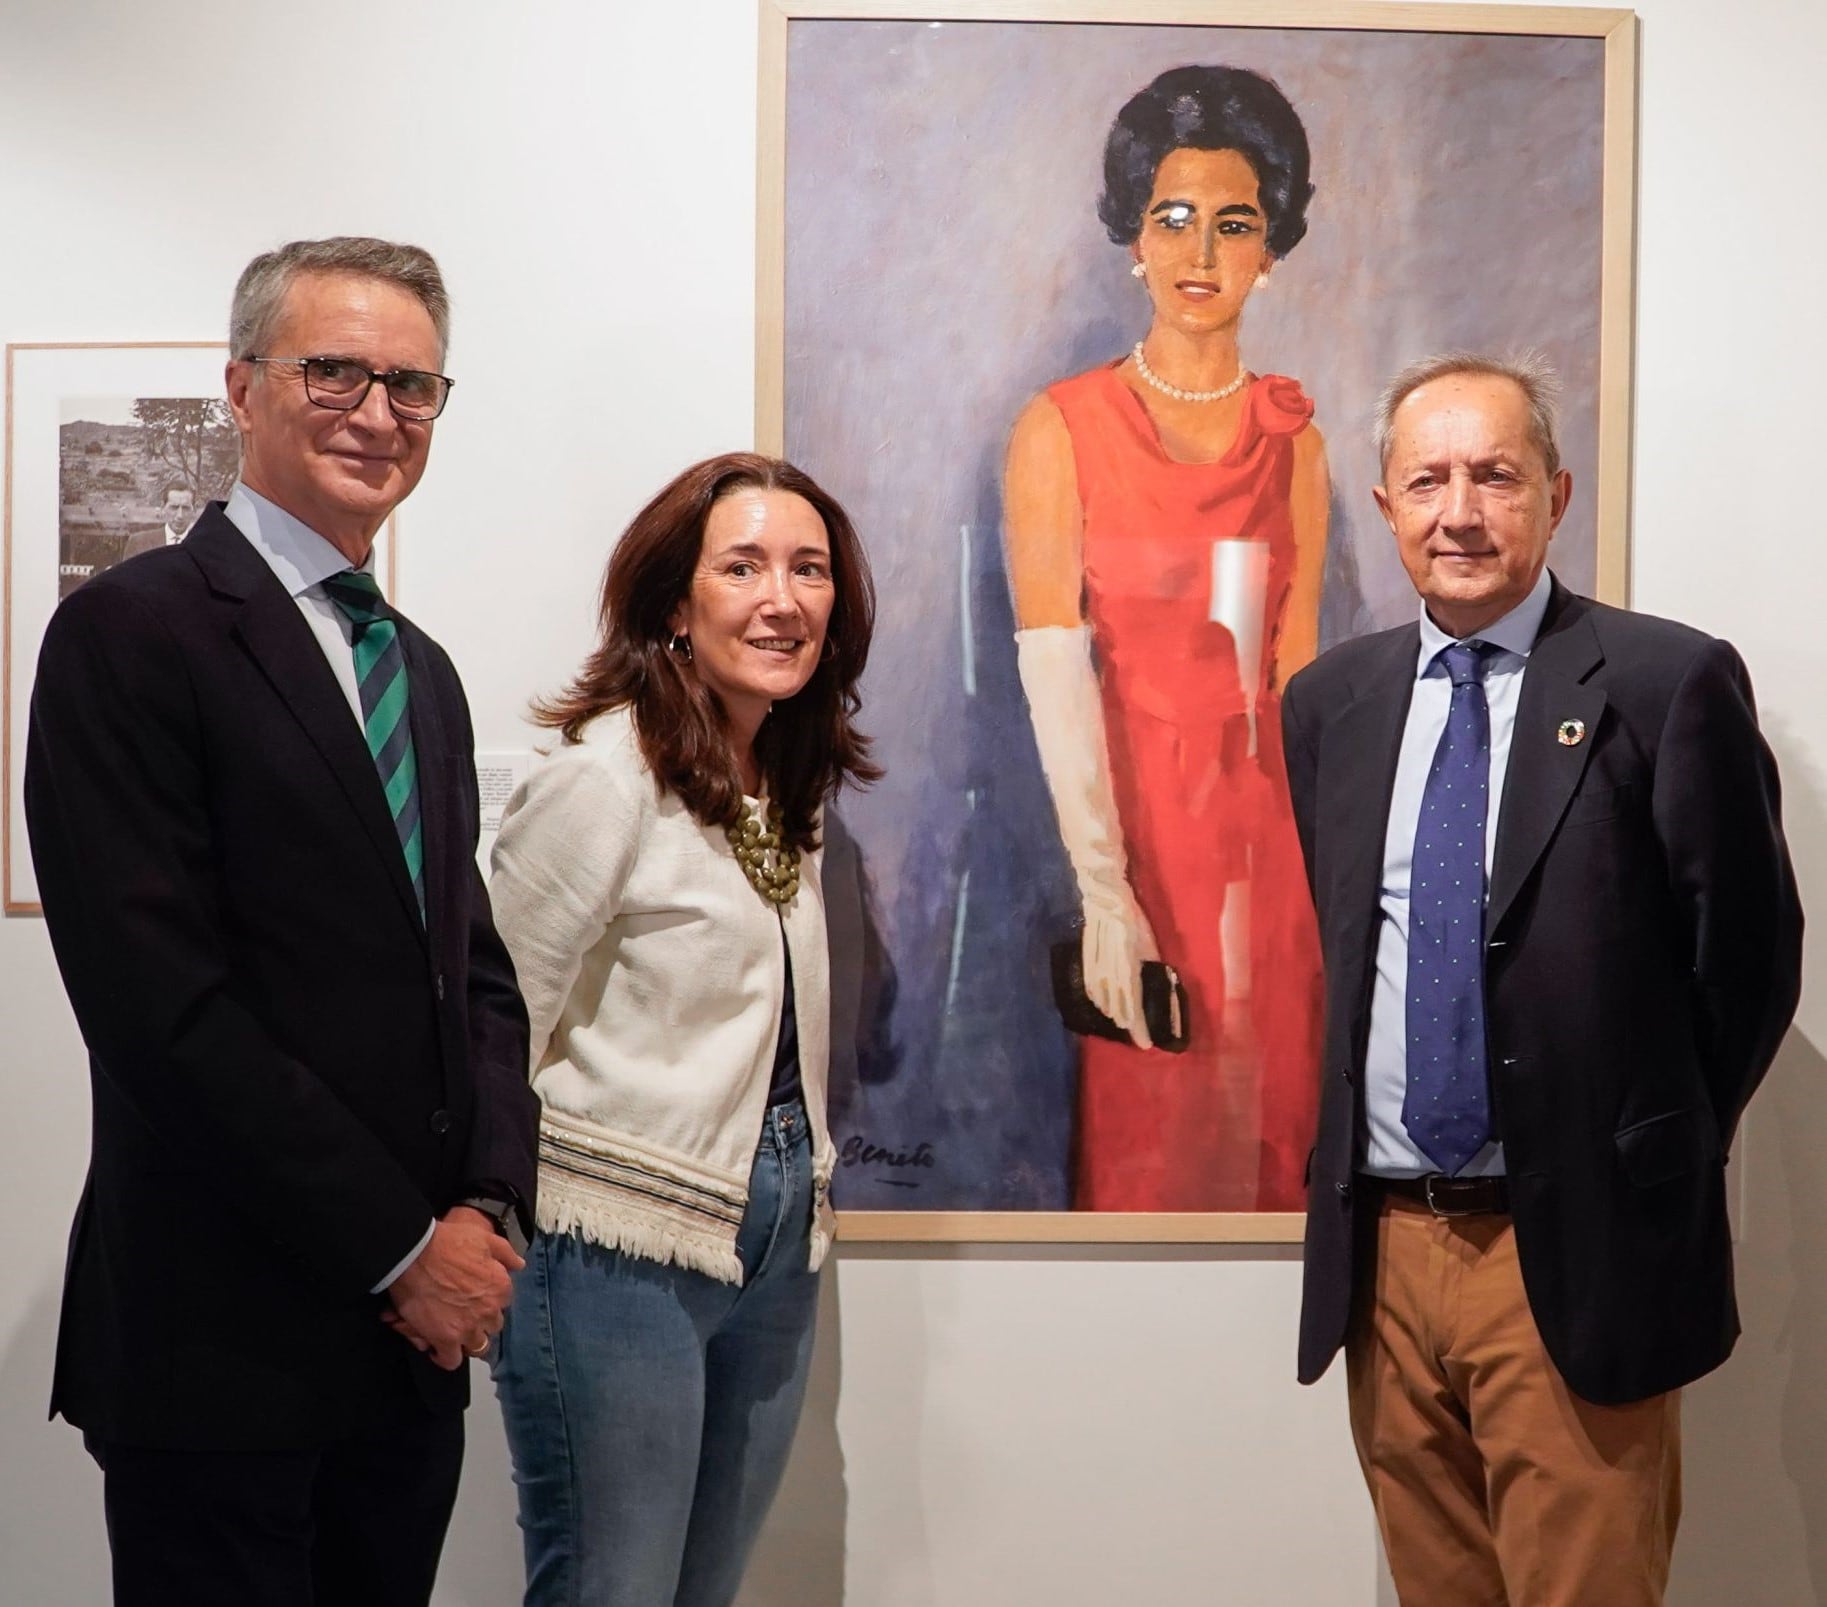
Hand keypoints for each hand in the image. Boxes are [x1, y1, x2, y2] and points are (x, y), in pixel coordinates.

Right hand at [385, 1206, 522, 1370]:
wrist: (414, 1254)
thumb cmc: (448, 1242)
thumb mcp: (485, 1238)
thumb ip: (505, 1253)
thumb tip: (519, 1265)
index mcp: (501, 1287)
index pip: (503, 1301)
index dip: (489, 1299)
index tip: (476, 1297)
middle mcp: (489, 1310)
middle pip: (492, 1326)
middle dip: (481, 1321)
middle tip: (463, 1314)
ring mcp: (468, 1328)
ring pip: (477, 1346)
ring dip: (466, 1341)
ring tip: (452, 1332)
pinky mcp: (445, 1340)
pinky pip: (452, 1361)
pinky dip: (445, 1357)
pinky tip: (437, 1349)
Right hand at [1081, 896, 1158, 1050]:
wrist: (1105, 898)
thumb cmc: (1134, 920)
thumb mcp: (1148, 944)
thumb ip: (1150, 966)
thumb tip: (1161, 987)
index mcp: (1128, 965)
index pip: (1133, 1004)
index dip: (1139, 1027)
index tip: (1145, 1043)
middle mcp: (1109, 970)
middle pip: (1117, 1006)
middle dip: (1129, 1025)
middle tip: (1138, 1038)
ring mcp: (1095, 966)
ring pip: (1103, 1000)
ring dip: (1114, 1014)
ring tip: (1122, 1027)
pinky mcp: (1087, 961)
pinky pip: (1093, 988)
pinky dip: (1100, 1001)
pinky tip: (1103, 1007)